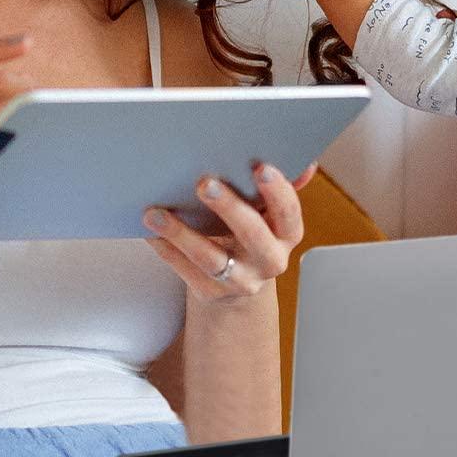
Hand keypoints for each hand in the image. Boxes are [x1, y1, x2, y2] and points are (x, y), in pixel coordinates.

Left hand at [142, 161, 317, 302]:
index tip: (260, 167)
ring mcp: (241, 281)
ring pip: (211, 258)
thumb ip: (278, 188)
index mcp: (287, 235)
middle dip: (229, 208)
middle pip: (252, 234)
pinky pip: (186, 272)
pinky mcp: (212, 293)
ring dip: (182, 234)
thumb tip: (305, 162)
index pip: (288, 213)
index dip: (278, 191)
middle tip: (205, 183)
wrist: (237, 282)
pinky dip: (166, 251)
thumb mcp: (267, 214)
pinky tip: (150, 232)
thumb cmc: (249, 233)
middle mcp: (270, 261)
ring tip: (156, 213)